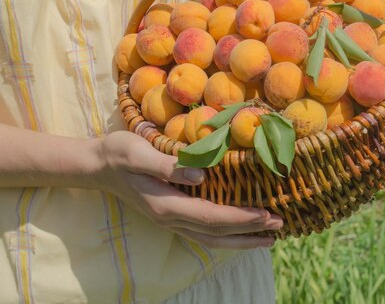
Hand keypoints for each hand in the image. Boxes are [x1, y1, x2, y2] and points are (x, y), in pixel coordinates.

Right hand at [97, 131, 282, 248]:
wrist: (98, 165)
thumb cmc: (119, 154)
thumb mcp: (138, 153)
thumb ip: (167, 166)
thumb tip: (200, 176)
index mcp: (166, 205)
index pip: (212, 217)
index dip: (241, 218)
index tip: (267, 215)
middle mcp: (171, 218)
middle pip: (216, 233)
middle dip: (249, 232)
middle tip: (279, 225)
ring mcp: (171, 220)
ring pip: (211, 238)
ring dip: (241, 239)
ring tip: (268, 237)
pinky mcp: (172, 215)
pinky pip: (204, 232)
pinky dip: (226, 234)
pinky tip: (240, 230)